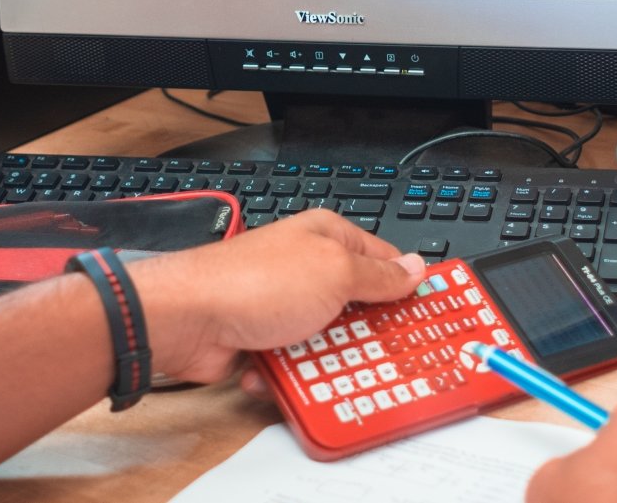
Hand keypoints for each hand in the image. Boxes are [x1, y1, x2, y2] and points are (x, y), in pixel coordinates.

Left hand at [129, 209, 425, 382]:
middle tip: (380, 352)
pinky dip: (292, 377)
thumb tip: (414, 268)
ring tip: (324, 366)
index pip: (383, 260)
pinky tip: (286, 374)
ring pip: (328, 344)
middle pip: (357, 307)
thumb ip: (377, 274)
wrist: (187, 320)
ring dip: (326, 361)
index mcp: (326, 238)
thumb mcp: (334, 272)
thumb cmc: (251, 282)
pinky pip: (296, 367)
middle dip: (366, 334)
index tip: (428, 314)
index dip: (406, 287)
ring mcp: (283, 308)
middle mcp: (305, 269)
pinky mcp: (264, 342)